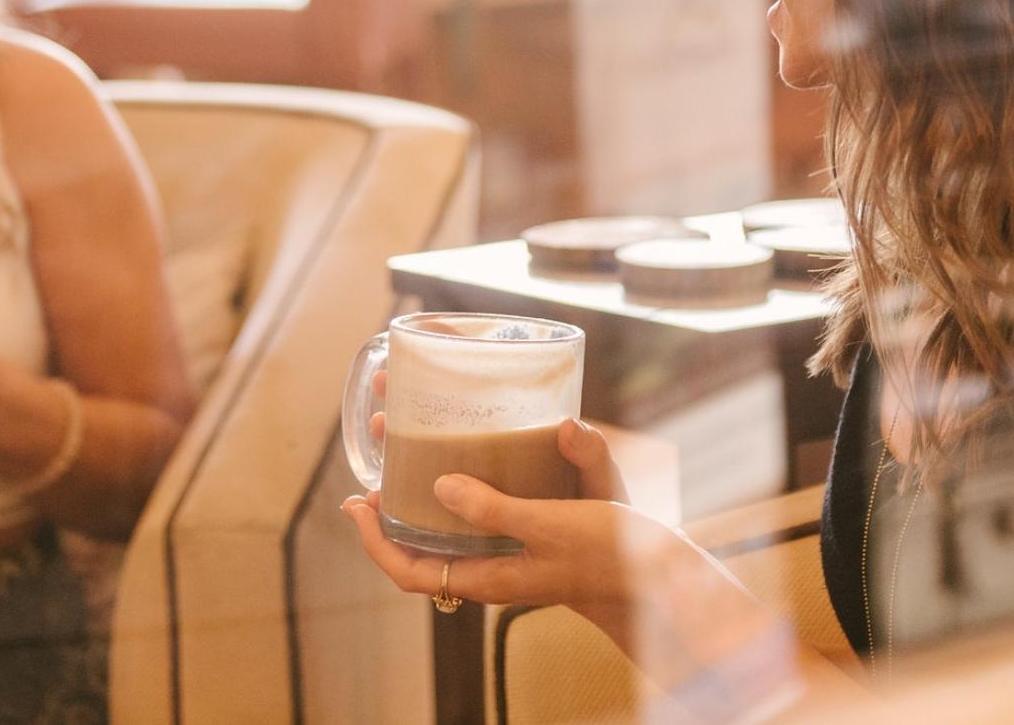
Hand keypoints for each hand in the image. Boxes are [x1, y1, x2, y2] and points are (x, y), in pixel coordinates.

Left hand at [342, 420, 801, 699]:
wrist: (658, 570)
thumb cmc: (607, 551)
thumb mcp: (550, 524)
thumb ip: (496, 507)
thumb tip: (440, 485)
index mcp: (488, 577)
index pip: (410, 572)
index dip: (375, 543)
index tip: (354, 504)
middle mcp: (491, 566)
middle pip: (422, 543)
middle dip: (392, 501)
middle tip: (380, 450)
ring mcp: (510, 549)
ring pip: (449, 523)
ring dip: (423, 482)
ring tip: (409, 435)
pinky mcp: (531, 528)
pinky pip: (480, 507)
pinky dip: (460, 478)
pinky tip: (463, 444)